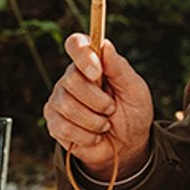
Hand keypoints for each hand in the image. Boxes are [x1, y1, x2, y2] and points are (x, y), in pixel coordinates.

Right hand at [43, 34, 153, 176]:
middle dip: (98, 100)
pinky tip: (94, 136)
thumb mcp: (134, 89)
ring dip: (94, 120)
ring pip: (66, 105)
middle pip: (71, 79)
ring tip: (105, 124)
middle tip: (111, 108)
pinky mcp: (54, 122)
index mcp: (92, 63)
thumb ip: (119, 68)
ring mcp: (59, 100)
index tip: (97, 72)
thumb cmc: (133, 112)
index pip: (76, 45)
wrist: (129, 145)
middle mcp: (71, 78)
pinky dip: (86, 135)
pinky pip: (63, 127)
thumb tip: (105, 45)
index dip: (83, 55)